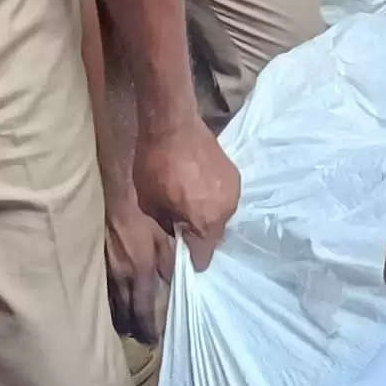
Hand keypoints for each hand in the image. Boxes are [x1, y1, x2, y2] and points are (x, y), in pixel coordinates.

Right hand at [105, 192, 173, 341]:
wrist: (112, 204)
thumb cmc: (141, 220)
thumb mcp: (163, 240)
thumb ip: (169, 263)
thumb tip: (171, 282)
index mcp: (140, 274)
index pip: (143, 310)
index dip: (147, 329)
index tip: (152, 341)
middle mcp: (121, 280)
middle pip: (124, 315)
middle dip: (131, 329)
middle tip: (138, 337)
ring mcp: (104, 275)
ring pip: (109, 307)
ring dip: (117, 320)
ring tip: (124, 328)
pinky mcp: (93, 268)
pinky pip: (99, 294)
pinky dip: (105, 306)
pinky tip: (109, 308)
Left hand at [129, 117, 239, 267]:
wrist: (173, 125)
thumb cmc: (155, 166)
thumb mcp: (150, 204)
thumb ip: (167, 225)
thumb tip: (176, 232)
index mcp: (205, 222)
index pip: (203, 256)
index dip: (192, 260)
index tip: (183, 260)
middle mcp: (226, 210)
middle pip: (214, 236)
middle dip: (200, 237)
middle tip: (183, 229)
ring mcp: (234, 191)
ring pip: (220, 217)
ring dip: (207, 216)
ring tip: (190, 205)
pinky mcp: (234, 175)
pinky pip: (224, 198)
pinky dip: (213, 199)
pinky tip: (198, 189)